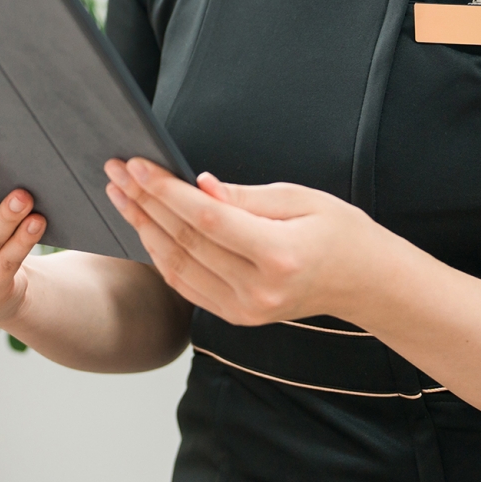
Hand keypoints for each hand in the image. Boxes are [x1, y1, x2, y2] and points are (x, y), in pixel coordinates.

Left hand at [103, 158, 383, 327]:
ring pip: (177, 266)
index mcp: (280, 256)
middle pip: (185, 242)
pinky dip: (160, 255)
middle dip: (144, 203)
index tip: (137, 164)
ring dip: (143, 227)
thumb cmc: (340, 232)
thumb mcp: (302, 198)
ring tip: (120, 194)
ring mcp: (246, 310)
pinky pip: (186, 285)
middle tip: (116, 171)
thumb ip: (246, 196)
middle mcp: (259, 290)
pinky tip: (143, 226)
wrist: (364, 283)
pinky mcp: (237, 317)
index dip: (167, 191)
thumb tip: (197, 184)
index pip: (207, 220)